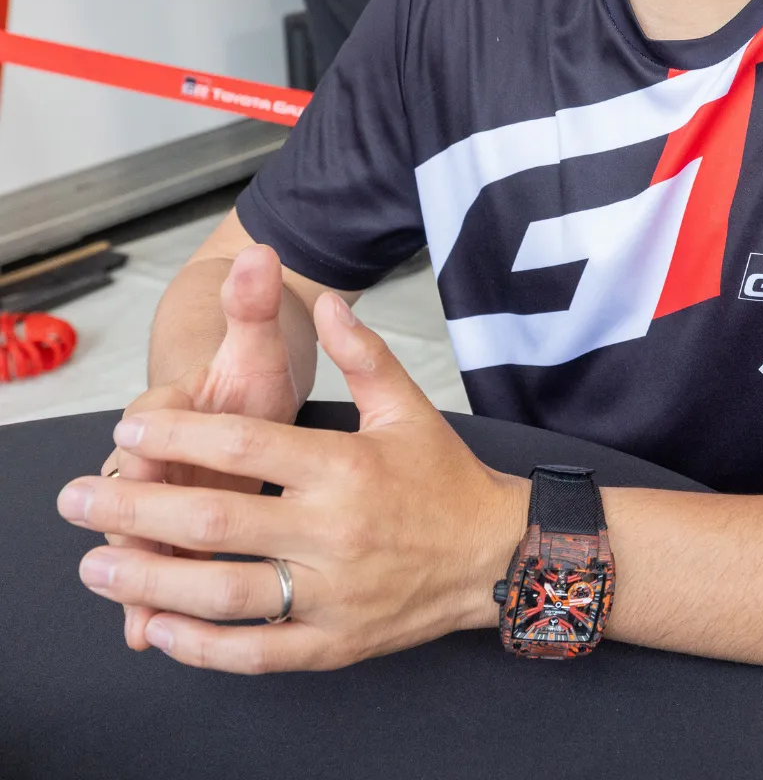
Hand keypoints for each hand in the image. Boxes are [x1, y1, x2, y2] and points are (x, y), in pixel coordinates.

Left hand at [60, 293, 529, 672]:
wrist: (494, 554)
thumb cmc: (444, 477)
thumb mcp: (409, 406)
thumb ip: (365, 354)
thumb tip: (329, 302)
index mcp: (348, 465)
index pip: (247, 443)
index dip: (182, 433)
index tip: (131, 427)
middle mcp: (334, 530)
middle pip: (216, 519)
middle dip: (136, 507)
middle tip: (77, 498)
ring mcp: (332, 593)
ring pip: (223, 593)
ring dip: (150, 581)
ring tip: (98, 566)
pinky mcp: (334, 642)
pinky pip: (255, 651)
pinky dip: (200, 646)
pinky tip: (157, 629)